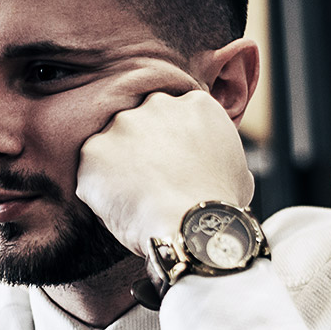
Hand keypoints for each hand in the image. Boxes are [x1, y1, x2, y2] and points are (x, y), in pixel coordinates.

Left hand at [76, 89, 253, 257]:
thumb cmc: (218, 206)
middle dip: (143, 149)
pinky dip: (100, 188)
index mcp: (195, 104)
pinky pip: (92, 170)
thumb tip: (212, 166)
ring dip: (119, 168)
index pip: (174, 116)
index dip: (171, 143)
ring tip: (137, 199)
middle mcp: (156, 104)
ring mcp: (122, 124)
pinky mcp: (93, 150)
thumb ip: (217, 153)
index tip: (171, 165)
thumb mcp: (238, 170)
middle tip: (151, 182)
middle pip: (142, 124)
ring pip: (113, 145)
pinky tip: (121, 206)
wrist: (188, 225)